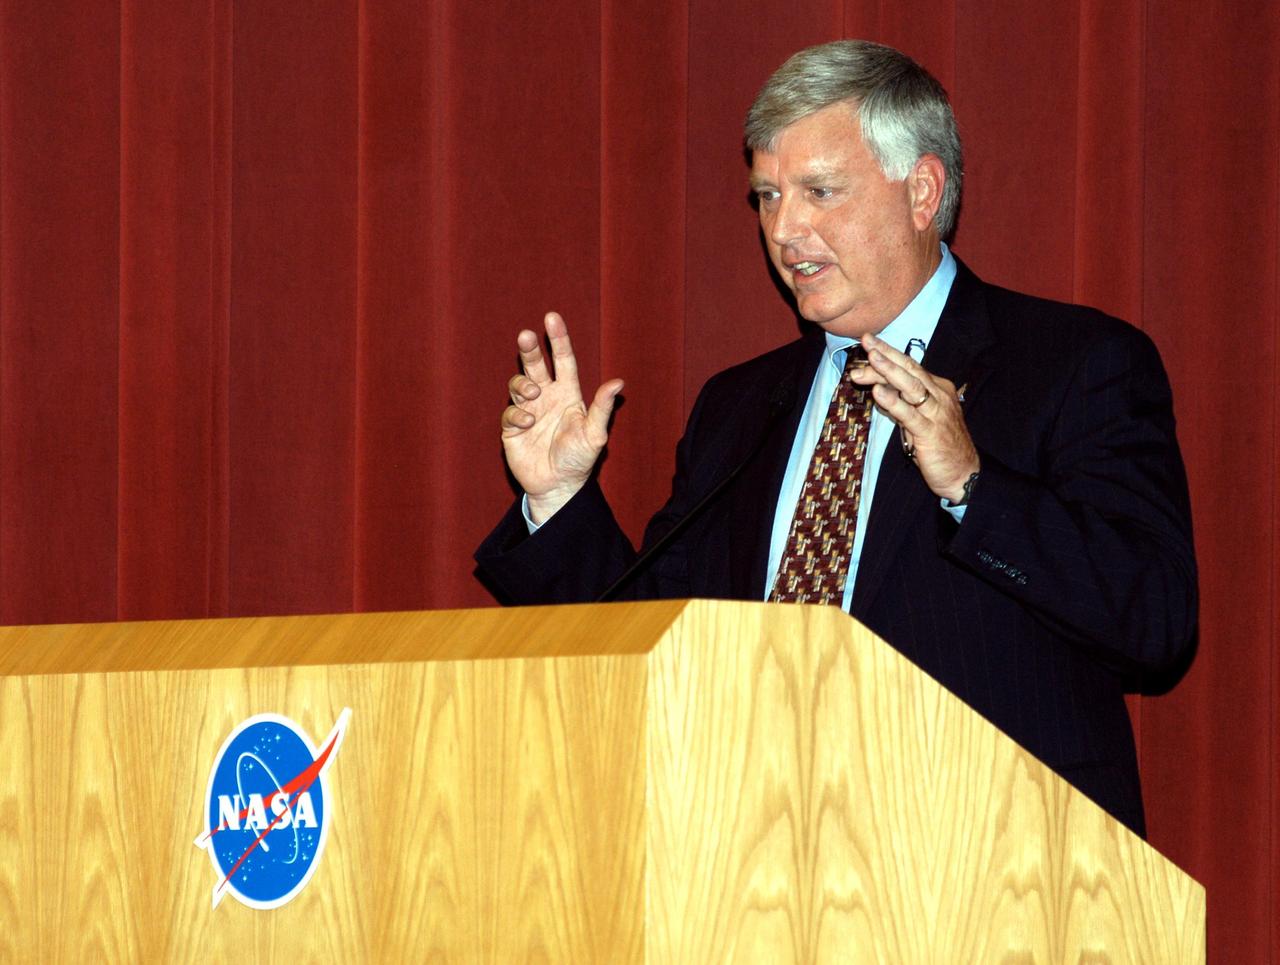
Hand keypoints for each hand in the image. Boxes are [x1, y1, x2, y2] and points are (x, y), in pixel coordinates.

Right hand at [501, 312, 623, 522]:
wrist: (558, 486)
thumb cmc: (579, 460)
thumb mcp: (595, 434)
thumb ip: (602, 408)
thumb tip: (618, 381)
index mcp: (568, 394)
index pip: (563, 360)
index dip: (558, 339)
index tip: (552, 317)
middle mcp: (546, 397)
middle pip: (535, 365)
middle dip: (529, 349)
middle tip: (525, 335)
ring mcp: (528, 411)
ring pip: (519, 383)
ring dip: (523, 384)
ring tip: (534, 395)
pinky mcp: (513, 428)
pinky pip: (510, 411)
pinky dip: (518, 413)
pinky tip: (528, 423)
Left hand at [851, 331, 977, 502]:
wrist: (963, 473)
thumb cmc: (939, 445)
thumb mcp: (916, 419)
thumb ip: (900, 403)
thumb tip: (878, 389)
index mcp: (937, 389)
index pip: (910, 367)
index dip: (889, 353)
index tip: (868, 342)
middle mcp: (939, 396)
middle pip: (910, 370)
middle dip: (886, 354)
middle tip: (866, 341)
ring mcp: (936, 413)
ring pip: (911, 386)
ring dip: (890, 371)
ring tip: (871, 358)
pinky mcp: (930, 432)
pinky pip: (910, 414)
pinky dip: (894, 402)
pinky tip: (878, 392)